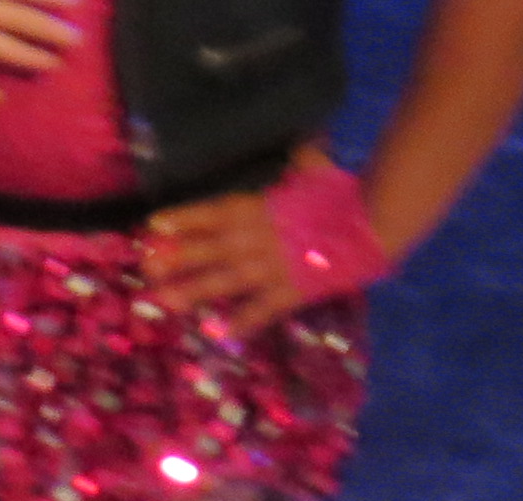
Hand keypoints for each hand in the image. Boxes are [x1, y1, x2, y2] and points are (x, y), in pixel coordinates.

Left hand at [148, 152, 387, 336]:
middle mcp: (260, 236)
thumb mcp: (317, 168)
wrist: (376, 223)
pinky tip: (221, 332)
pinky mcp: (294, 289)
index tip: (153, 225)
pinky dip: (243, 321)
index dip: (184, 219)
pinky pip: (263, 308)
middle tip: (146, 269)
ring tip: (165, 302)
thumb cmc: (345, 192)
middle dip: (177, 258)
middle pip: (211, 247)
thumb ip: (301, 159)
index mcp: (263, 206)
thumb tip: (300, 145)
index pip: (214, 211)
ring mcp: (275, 266)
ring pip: (227, 279)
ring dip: (194, 290)